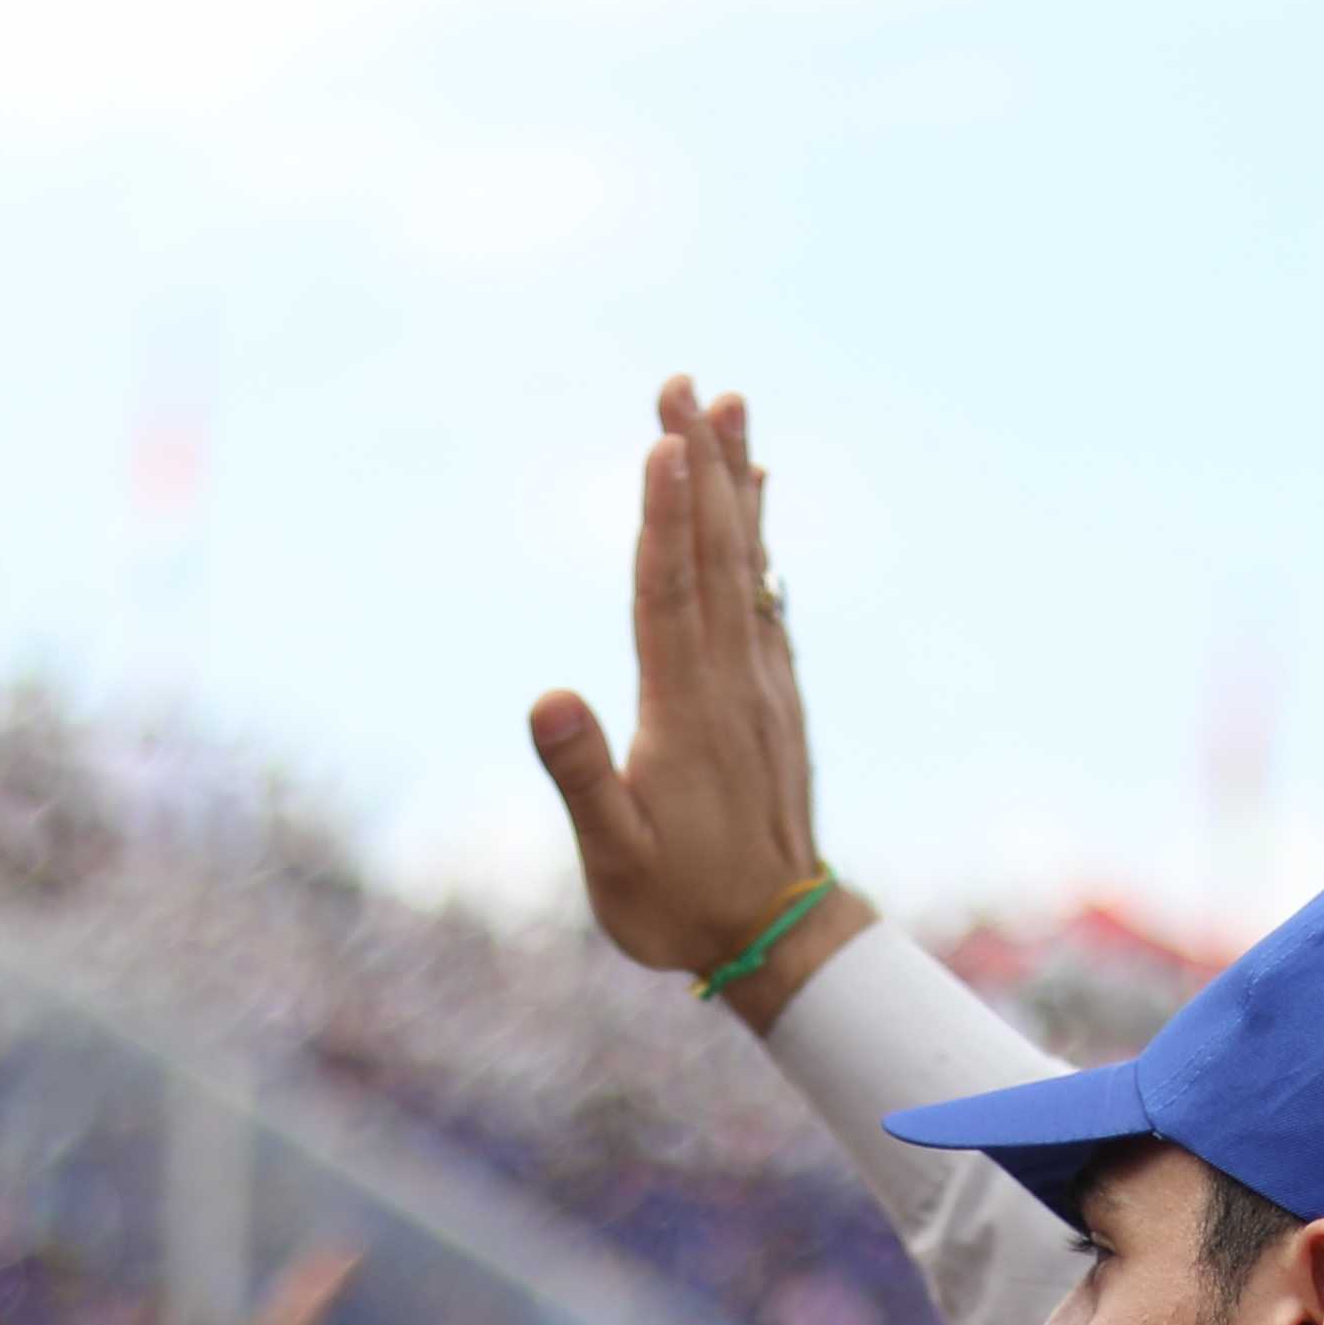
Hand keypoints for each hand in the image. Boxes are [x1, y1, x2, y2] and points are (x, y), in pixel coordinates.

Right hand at [525, 381, 862, 1026]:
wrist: (777, 939)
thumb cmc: (679, 906)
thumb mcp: (614, 859)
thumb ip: (583, 778)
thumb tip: (547, 699)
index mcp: (686, 712)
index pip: (669, 593)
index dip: (663, 516)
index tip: (662, 443)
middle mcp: (733, 682)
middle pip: (713, 555)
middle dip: (698, 466)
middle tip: (686, 385)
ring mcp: (761, 683)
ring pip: (746, 563)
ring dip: (734, 481)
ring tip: (727, 406)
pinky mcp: (773, 693)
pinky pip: (766, 593)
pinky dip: (758, 535)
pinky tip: (755, 494)